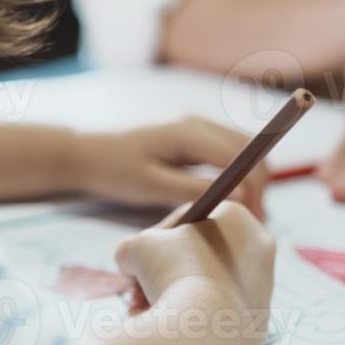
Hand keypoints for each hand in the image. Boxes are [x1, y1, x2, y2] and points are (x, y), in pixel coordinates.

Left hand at [73, 118, 269, 217]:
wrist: (86, 153)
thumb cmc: (113, 170)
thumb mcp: (150, 186)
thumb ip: (193, 189)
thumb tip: (237, 197)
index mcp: (188, 132)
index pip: (240, 155)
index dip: (255, 187)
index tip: (255, 217)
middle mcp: (198, 122)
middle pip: (250, 148)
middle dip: (259, 183)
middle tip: (254, 221)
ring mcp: (197, 126)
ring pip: (243, 148)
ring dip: (252, 178)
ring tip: (245, 214)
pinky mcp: (193, 136)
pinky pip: (228, 152)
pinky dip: (238, 173)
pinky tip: (230, 200)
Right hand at [114, 202, 275, 312]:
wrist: (203, 332)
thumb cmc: (173, 276)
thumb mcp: (137, 248)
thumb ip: (132, 248)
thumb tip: (131, 264)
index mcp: (239, 220)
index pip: (192, 217)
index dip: (160, 232)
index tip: (144, 249)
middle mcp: (259, 251)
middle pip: (200, 254)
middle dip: (163, 269)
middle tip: (141, 281)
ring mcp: (261, 290)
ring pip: (204, 286)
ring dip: (169, 294)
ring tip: (145, 307)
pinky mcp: (256, 325)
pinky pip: (213, 315)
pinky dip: (187, 319)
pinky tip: (164, 327)